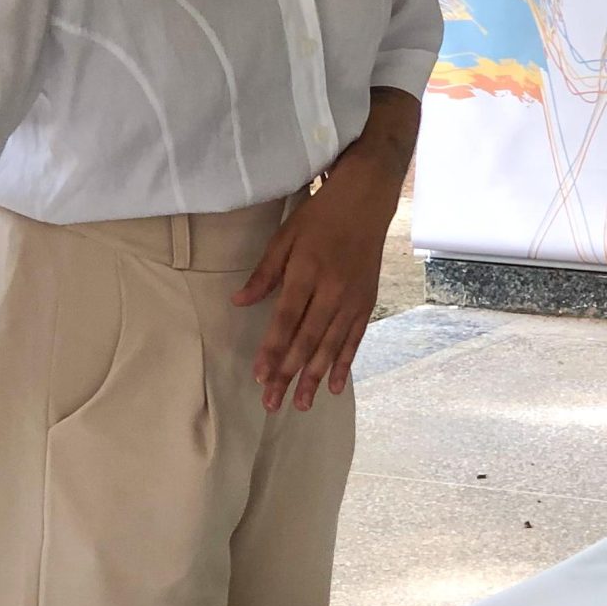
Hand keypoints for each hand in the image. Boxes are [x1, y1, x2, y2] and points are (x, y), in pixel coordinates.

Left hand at [233, 165, 391, 411]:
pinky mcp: (366, 303)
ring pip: (331, 346)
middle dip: (288, 374)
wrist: (367, 201)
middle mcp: (332, 291)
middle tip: (272, 402)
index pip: (286, 321)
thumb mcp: (285, 237)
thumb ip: (264, 273)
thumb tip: (239, 301)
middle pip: (307, 341)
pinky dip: (343, 364)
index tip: (259, 376)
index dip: (272, 351)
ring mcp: (352, 300)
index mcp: (307, 273)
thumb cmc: (320, 216)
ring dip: (314, 377)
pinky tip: (333, 385)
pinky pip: (354, 339)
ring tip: (301, 404)